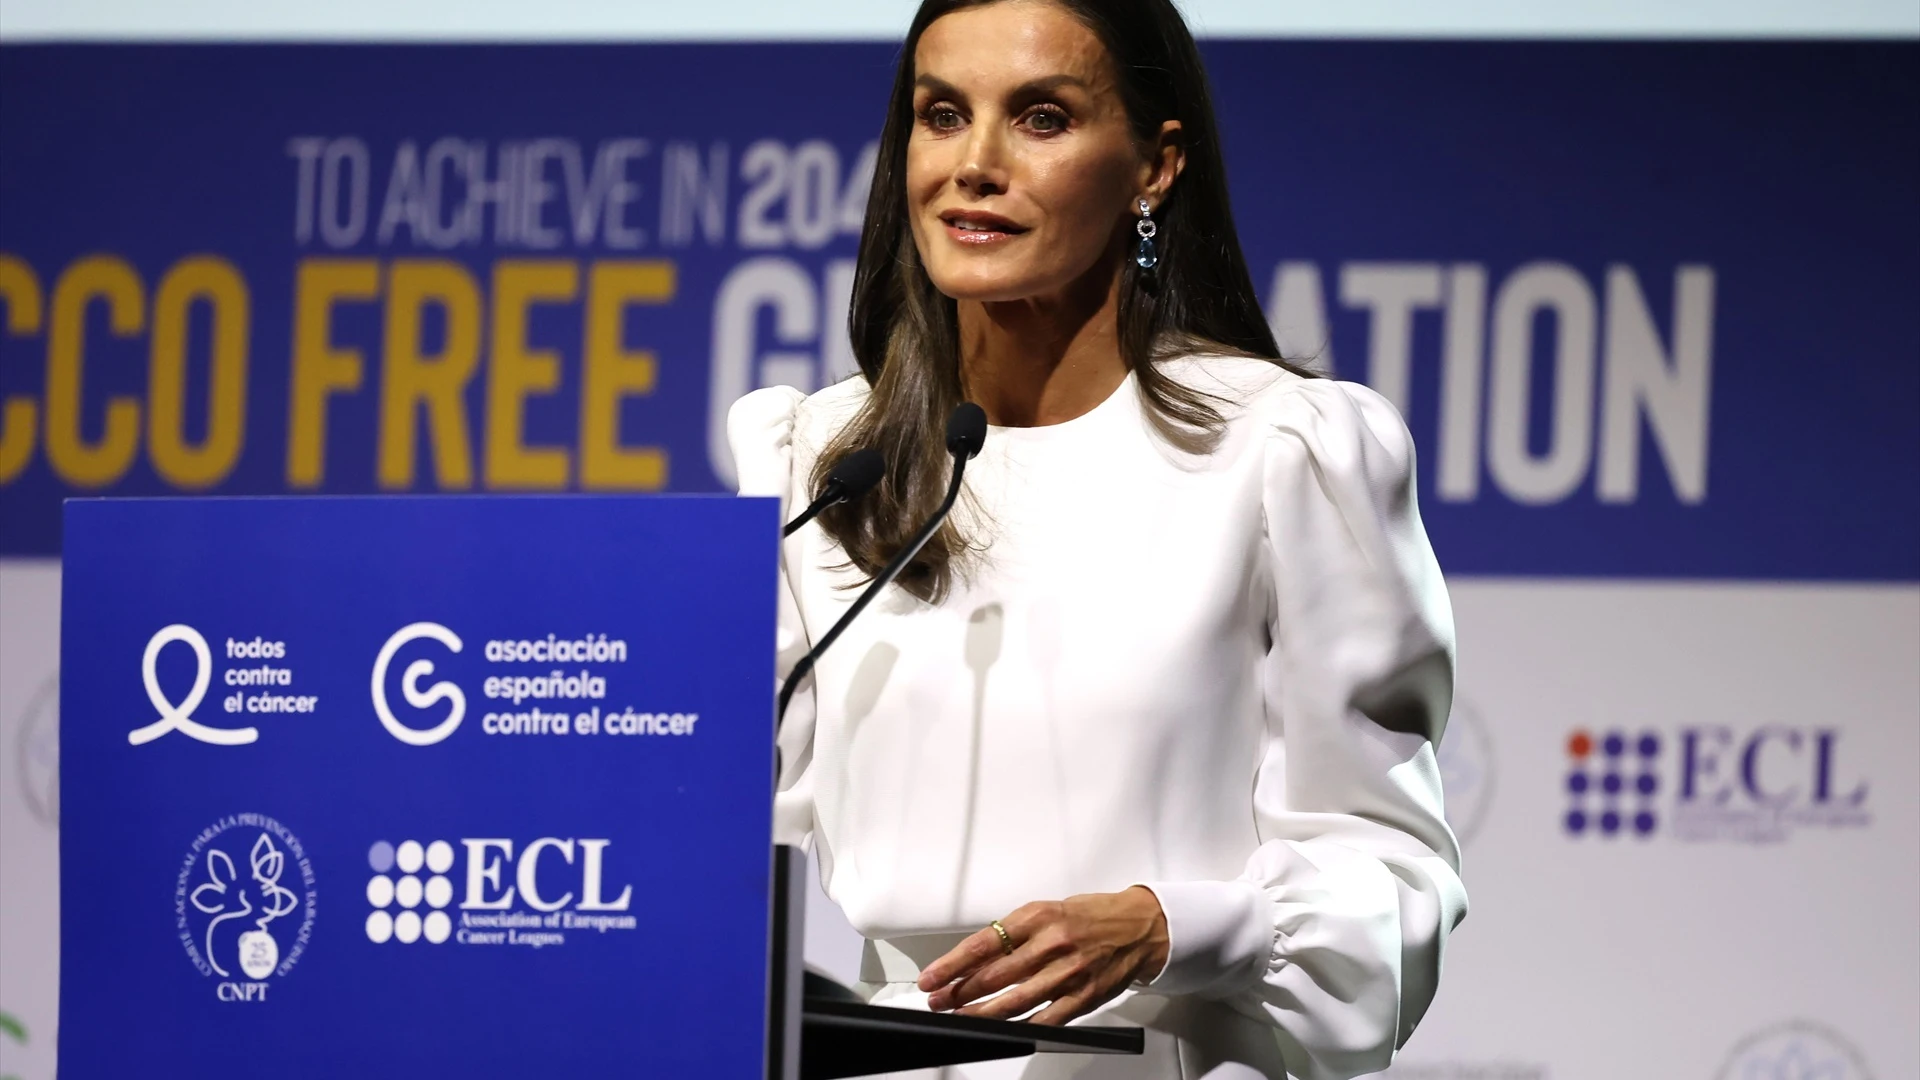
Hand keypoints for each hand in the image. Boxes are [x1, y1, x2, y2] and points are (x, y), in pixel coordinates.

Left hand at [917, 886, 1169, 1025]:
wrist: (1141, 926)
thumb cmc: (1093, 916)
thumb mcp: (1048, 911)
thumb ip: (1015, 934)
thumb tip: (976, 958)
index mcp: (1039, 916)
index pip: (984, 943)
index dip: (953, 964)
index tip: (933, 976)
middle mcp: (1052, 943)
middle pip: (994, 975)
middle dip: (959, 991)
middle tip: (938, 1000)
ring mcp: (1069, 973)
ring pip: (1015, 1001)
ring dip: (982, 1013)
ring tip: (960, 1016)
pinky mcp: (1084, 997)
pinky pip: (1046, 1018)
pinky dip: (1020, 1027)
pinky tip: (1001, 1030)